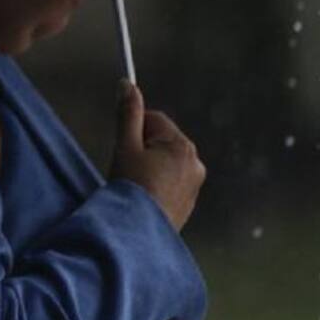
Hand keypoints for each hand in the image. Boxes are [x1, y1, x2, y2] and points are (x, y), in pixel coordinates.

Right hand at [107, 78, 205, 231]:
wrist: (137, 236)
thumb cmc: (131, 188)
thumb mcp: (125, 147)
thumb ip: (128, 113)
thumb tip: (127, 83)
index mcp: (182, 145)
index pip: (154, 120)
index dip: (134, 131)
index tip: (124, 149)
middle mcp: (195, 162)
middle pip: (161, 141)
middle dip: (143, 150)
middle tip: (128, 170)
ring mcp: (194, 185)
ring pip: (165, 163)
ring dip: (150, 168)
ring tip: (135, 187)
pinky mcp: (189, 204)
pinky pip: (170, 183)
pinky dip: (157, 185)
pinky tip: (144, 198)